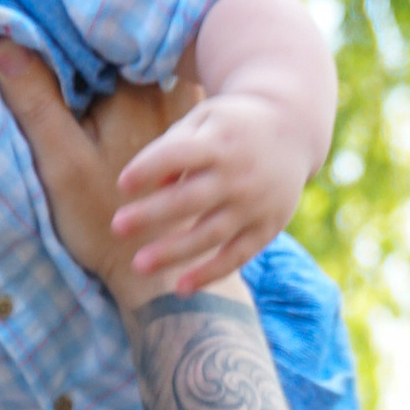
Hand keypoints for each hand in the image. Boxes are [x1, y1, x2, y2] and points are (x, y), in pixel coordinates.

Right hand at [0, 37, 215, 317]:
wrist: (157, 275)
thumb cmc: (104, 220)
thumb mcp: (60, 162)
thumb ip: (35, 101)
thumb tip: (3, 42)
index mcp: (132, 89)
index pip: (94, 34)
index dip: (61, 26)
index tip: (30, 23)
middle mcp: (165, 90)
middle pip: (121, 46)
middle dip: (87, 39)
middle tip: (47, 37)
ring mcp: (182, 110)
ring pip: (141, 65)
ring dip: (112, 60)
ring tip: (75, 60)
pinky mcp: (187, 132)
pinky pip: (158, 88)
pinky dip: (135, 83)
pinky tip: (109, 99)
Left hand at [111, 81, 301, 290]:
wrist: (293, 128)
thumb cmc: (230, 126)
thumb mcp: (204, 120)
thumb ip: (174, 147)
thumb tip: (153, 188)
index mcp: (220, 141)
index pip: (179, 154)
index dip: (150, 168)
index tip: (122, 184)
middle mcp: (239, 173)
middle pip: (191, 199)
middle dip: (152, 214)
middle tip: (117, 227)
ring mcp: (256, 203)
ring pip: (211, 233)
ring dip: (174, 252)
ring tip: (138, 265)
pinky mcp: (268, 227)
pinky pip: (237, 255)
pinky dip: (210, 273)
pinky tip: (180, 288)